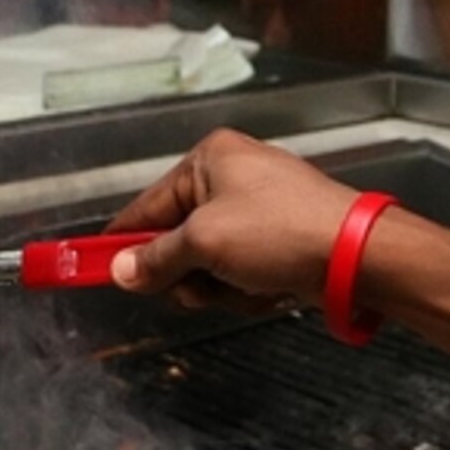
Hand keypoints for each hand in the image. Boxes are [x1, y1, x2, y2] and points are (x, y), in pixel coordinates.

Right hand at [107, 130, 365, 307]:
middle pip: (178, 237)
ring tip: (243, 287)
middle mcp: (232, 176)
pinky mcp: (282, 238)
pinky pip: (242, 269)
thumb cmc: (276, 233)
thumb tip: (120, 271)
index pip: (148, 204)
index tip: (92, 269)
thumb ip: (156, 259)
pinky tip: (266, 290)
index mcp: (210, 160)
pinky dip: (247, 286)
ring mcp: (260, 208)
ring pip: (210, 261)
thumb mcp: (205, 244)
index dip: (121, 240)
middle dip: (186, 271)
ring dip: (219, 285)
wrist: (357, 254)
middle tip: (198, 287)